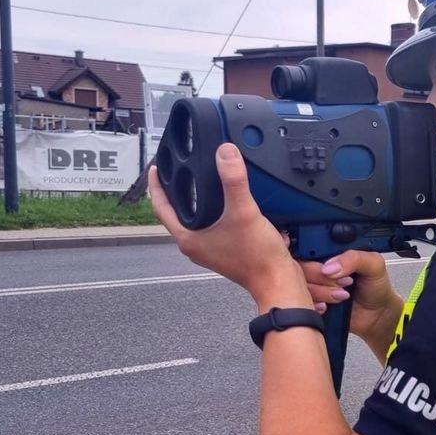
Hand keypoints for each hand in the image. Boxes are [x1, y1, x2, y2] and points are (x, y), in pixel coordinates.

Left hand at [148, 143, 302, 301]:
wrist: (279, 282)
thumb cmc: (258, 259)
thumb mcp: (244, 212)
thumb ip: (234, 181)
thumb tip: (225, 153)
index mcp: (189, 238)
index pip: (162, 208)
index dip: (156, 186)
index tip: (157, 168)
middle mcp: (196, 245)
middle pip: (179, 213)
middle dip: (178, 191)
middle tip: (180, 171)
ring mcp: (212, 249)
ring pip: (199, 219)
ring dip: (200, 201)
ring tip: (205, 181)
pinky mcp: (227, 250)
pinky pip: (216, 225)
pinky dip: (219, 211)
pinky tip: (231, 201)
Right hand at [299, 251, 402, 347]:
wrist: (377, 315)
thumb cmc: (376, 286)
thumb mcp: (374, 264)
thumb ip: (355, 258)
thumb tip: (329, 267)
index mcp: (331, 251)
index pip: (309, 246)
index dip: (313, 255)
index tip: (326, 266)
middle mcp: (318, 266)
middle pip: (301, 265)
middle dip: (320, 275)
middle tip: (344, 282)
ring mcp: (312, 285)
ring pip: (299, 284)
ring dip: (320, 291)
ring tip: (342, 295)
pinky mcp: (311, 303)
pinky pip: (301, 302)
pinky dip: (313, 304)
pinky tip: (327, 306)